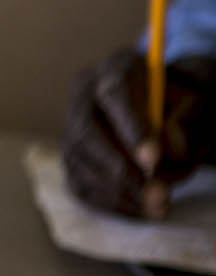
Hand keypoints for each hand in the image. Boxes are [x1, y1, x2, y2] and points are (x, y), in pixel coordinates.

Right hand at [62, 47, 215, 218]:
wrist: (172, 111)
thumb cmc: (188, 105)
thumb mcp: (205, 103)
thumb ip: (195, 120)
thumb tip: (170, 148)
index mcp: (118, 67)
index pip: (115, 93)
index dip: (130, 127)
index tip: (153, 159)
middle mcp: (86, 92)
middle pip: (86, 130)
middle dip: (121, 168)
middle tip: (158, 195)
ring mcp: (73, 124)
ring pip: (80, 159)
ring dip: (118, 191)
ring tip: (158, 207)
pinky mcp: (73, 155)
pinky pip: (79, 182)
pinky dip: (109, 202)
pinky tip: (140, 208)